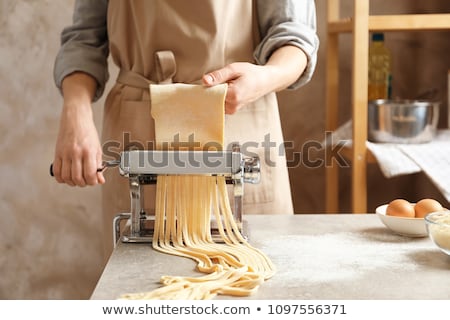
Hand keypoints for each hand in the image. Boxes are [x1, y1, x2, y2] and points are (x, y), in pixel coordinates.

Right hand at [52, 72, 104, 186]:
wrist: (75, 119)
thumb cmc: (88, 132)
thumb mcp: (97, 148)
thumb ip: (99, 165)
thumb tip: (100, 179)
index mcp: (88, 151)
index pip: (90, 174)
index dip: (92, 182)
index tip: (94, 181)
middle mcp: (76, 153)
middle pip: (77, 177)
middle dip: (83, 184)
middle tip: (86, 181)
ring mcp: (65, 153)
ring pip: (66, 176)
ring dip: (72, 182)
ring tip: (77, 180)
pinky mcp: (57, 153)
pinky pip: (57, 171)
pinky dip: (61, 178)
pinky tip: (67, 177)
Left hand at [202, 62, 270, 113]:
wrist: (265, 82)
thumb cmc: (251, 73)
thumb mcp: (234, 69)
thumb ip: (219, 75)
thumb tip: (204, 81)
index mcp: (233, 95)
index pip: (211, 94)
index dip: (207, 87)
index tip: (209, 81)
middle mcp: (233, 106)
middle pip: (211, 99)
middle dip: (211, 90)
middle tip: (221, 81)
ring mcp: (232, 110)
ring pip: (214, 102)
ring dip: (216, 94)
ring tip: (227, 85)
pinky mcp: (232, 111)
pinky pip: (219, 104)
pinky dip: (219, 97)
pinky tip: (226, 91)